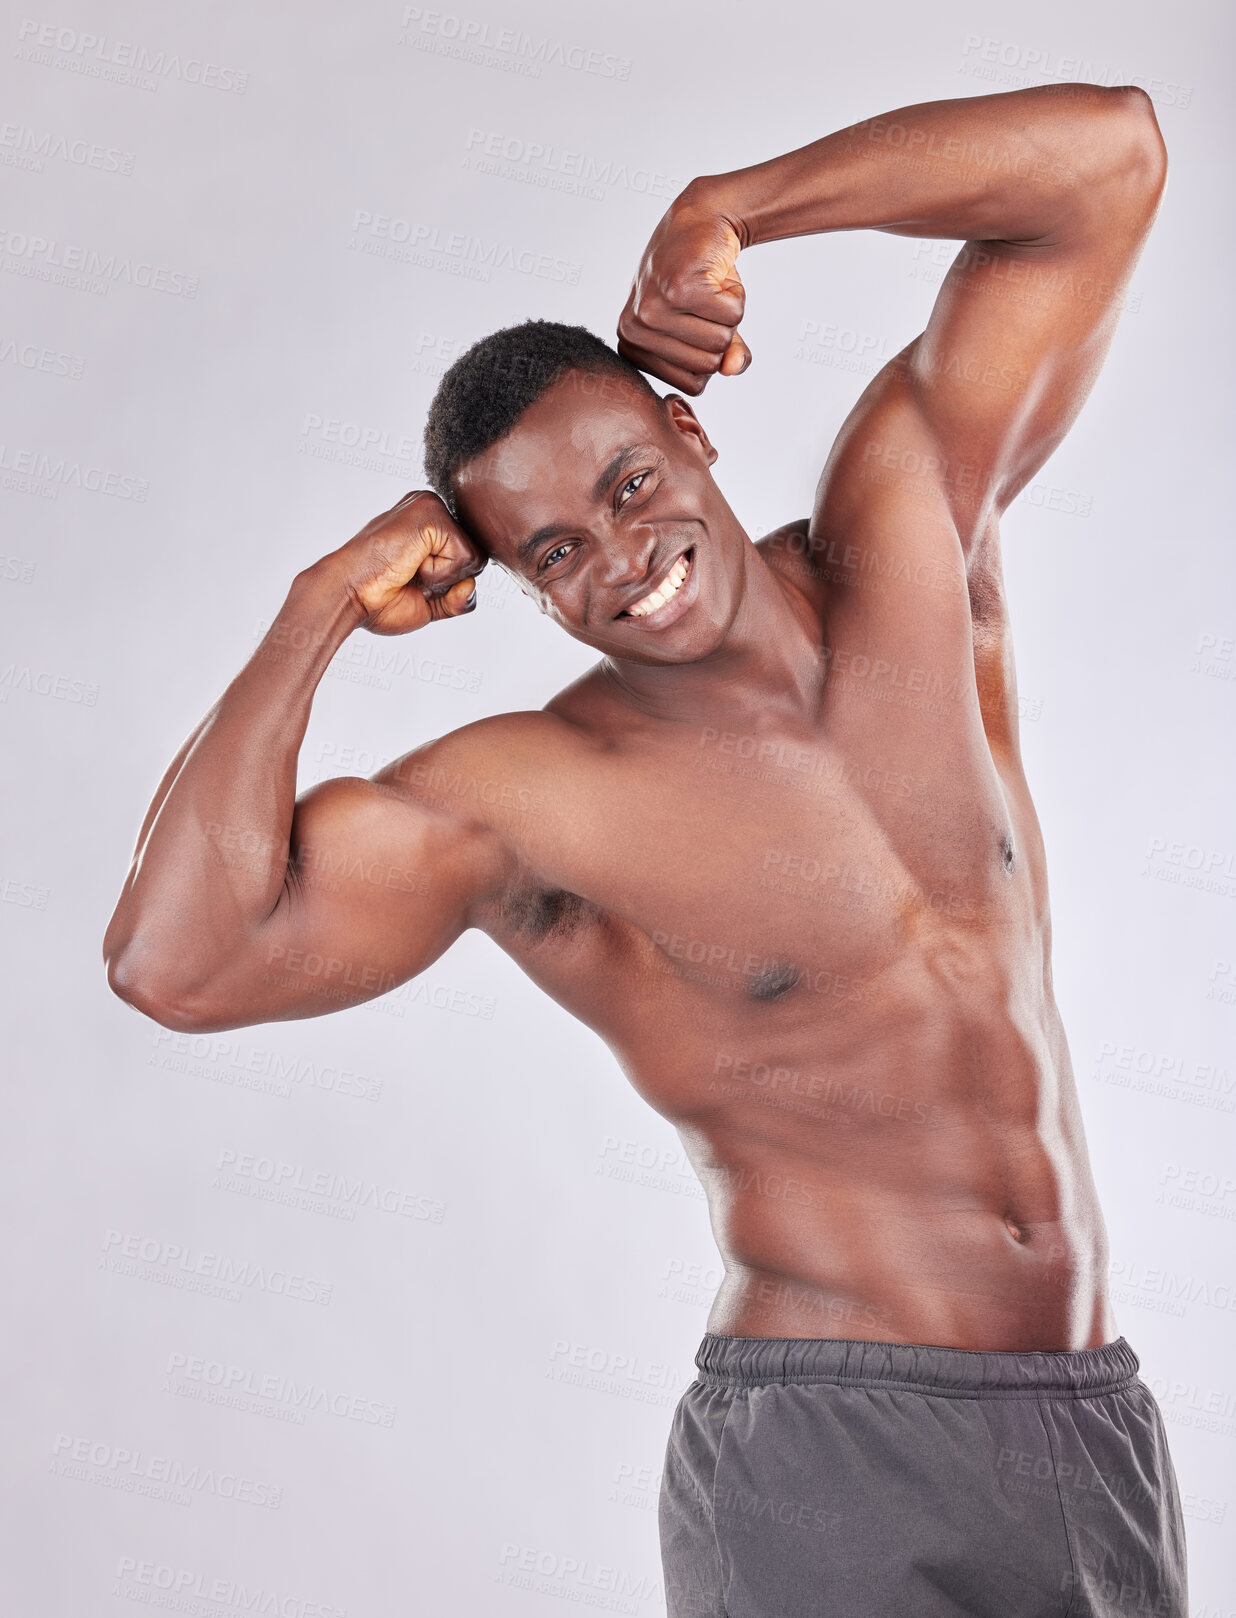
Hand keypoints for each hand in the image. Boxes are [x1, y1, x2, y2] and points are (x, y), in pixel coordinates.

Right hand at [321, 490, 485, 634]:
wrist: (349, 595)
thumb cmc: (377, 601)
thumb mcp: (430, 605)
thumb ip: (458, 598)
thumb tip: (471, 586)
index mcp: (429, 527)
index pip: (468, 561)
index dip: (448, 585)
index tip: (410, 582)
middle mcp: (431, 511)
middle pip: (476, 558)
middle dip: (448, 583)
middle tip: (408, 577)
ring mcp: (431, 507)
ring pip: (474, 557)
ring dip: (442, 578)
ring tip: (407, 569)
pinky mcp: (431, 512)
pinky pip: (465, 556)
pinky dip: (440, 573)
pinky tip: (409, 564)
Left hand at [616, 185, 749, 394]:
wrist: (703, 221)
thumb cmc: (700, 278)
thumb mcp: (707, 325)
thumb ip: (722, 356)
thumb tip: (733, 368)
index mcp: (632, 346)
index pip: (693, 385)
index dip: (710, 355)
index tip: (696, 322)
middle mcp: (635, 329)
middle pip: (707, 366)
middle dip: (721, 334)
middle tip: (705, 301)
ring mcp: (653, 308)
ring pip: (719, 342)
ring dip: (728, 314)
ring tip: (709, 288)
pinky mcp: (678, 287)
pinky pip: (730, 316)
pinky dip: (735, 296)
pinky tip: (715, 275)